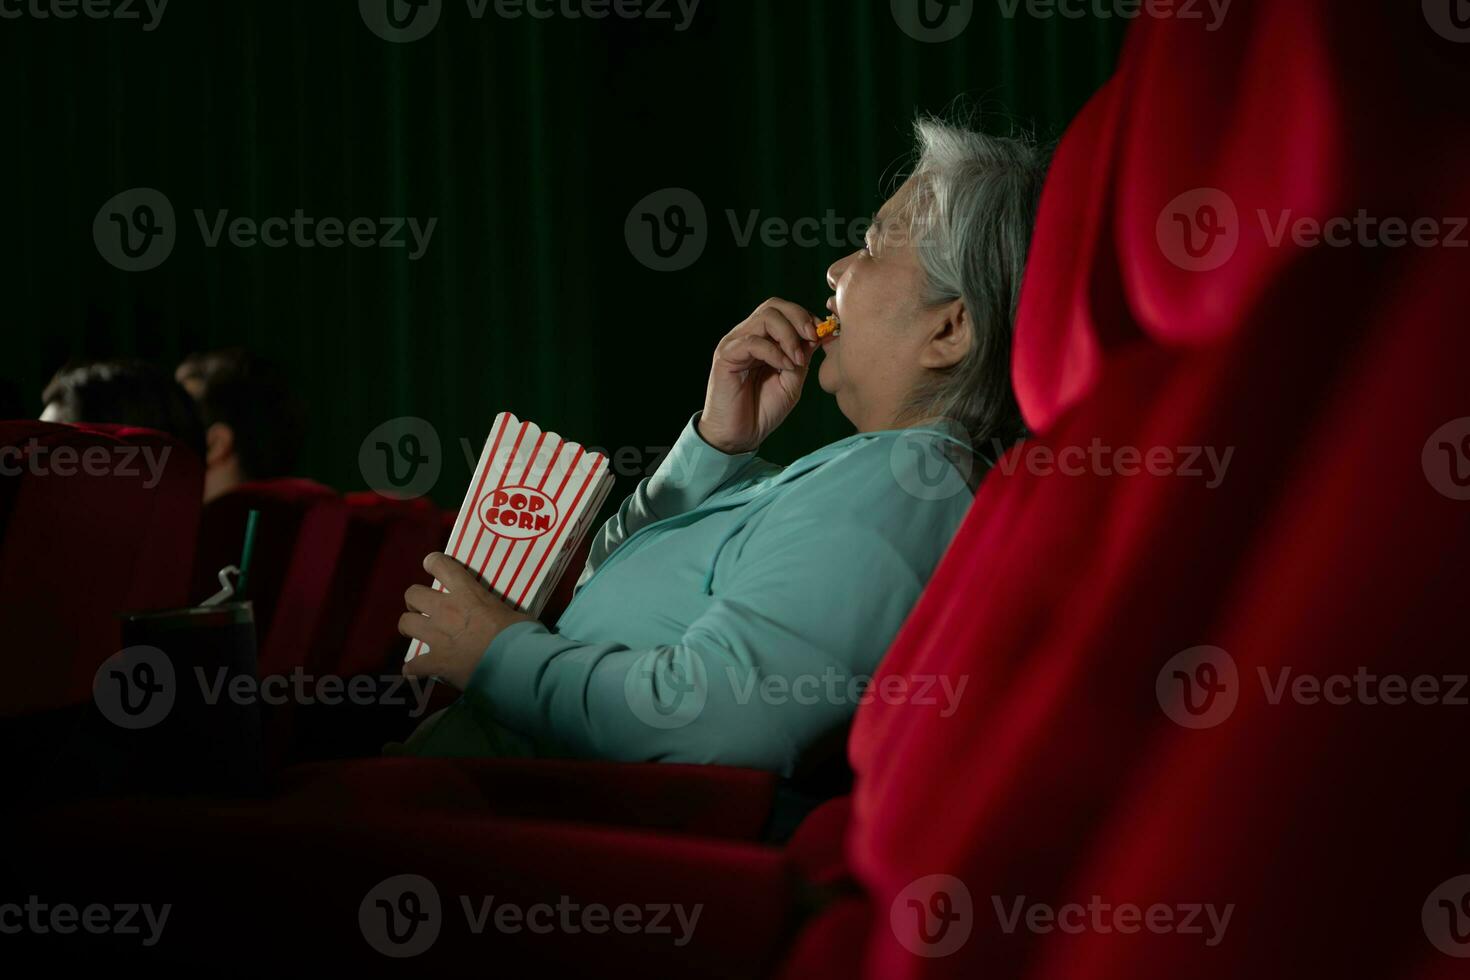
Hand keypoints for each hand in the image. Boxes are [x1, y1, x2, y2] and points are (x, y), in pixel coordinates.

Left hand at [399, 553, 534, 690]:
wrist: (515, 663)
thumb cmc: (521, 635)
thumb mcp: (515, 613)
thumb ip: (503, 612)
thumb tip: (509, 621)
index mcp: (468, 593)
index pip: (442, 565)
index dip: (433, 562)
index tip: (431, 564)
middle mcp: (446, 610)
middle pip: (413, 594)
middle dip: (415, 600)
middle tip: (424, 608)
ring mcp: (437, 636)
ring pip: (406, 623)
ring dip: (410, 627)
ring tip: (417, 633)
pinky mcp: (435, 661)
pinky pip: (413, 665)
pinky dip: (413, 668)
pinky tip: (415, 671)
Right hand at [698, 297, 820, 453]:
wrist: (739, 436)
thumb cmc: (762, 410)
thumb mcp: (792, 380)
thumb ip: (802, 356)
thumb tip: (820, 334)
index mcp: (762, 339)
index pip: (783, 311)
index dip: (805, 317)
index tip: (822, 335)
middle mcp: (746, 336)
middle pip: (774, 306)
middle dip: (799, 318)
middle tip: (813, 338)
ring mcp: (735, 344)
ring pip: (765, 317)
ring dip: (789, 336)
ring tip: (798, 360)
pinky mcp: (725, 356)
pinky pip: (753, 342)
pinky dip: (775, 352)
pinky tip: (785, 367)